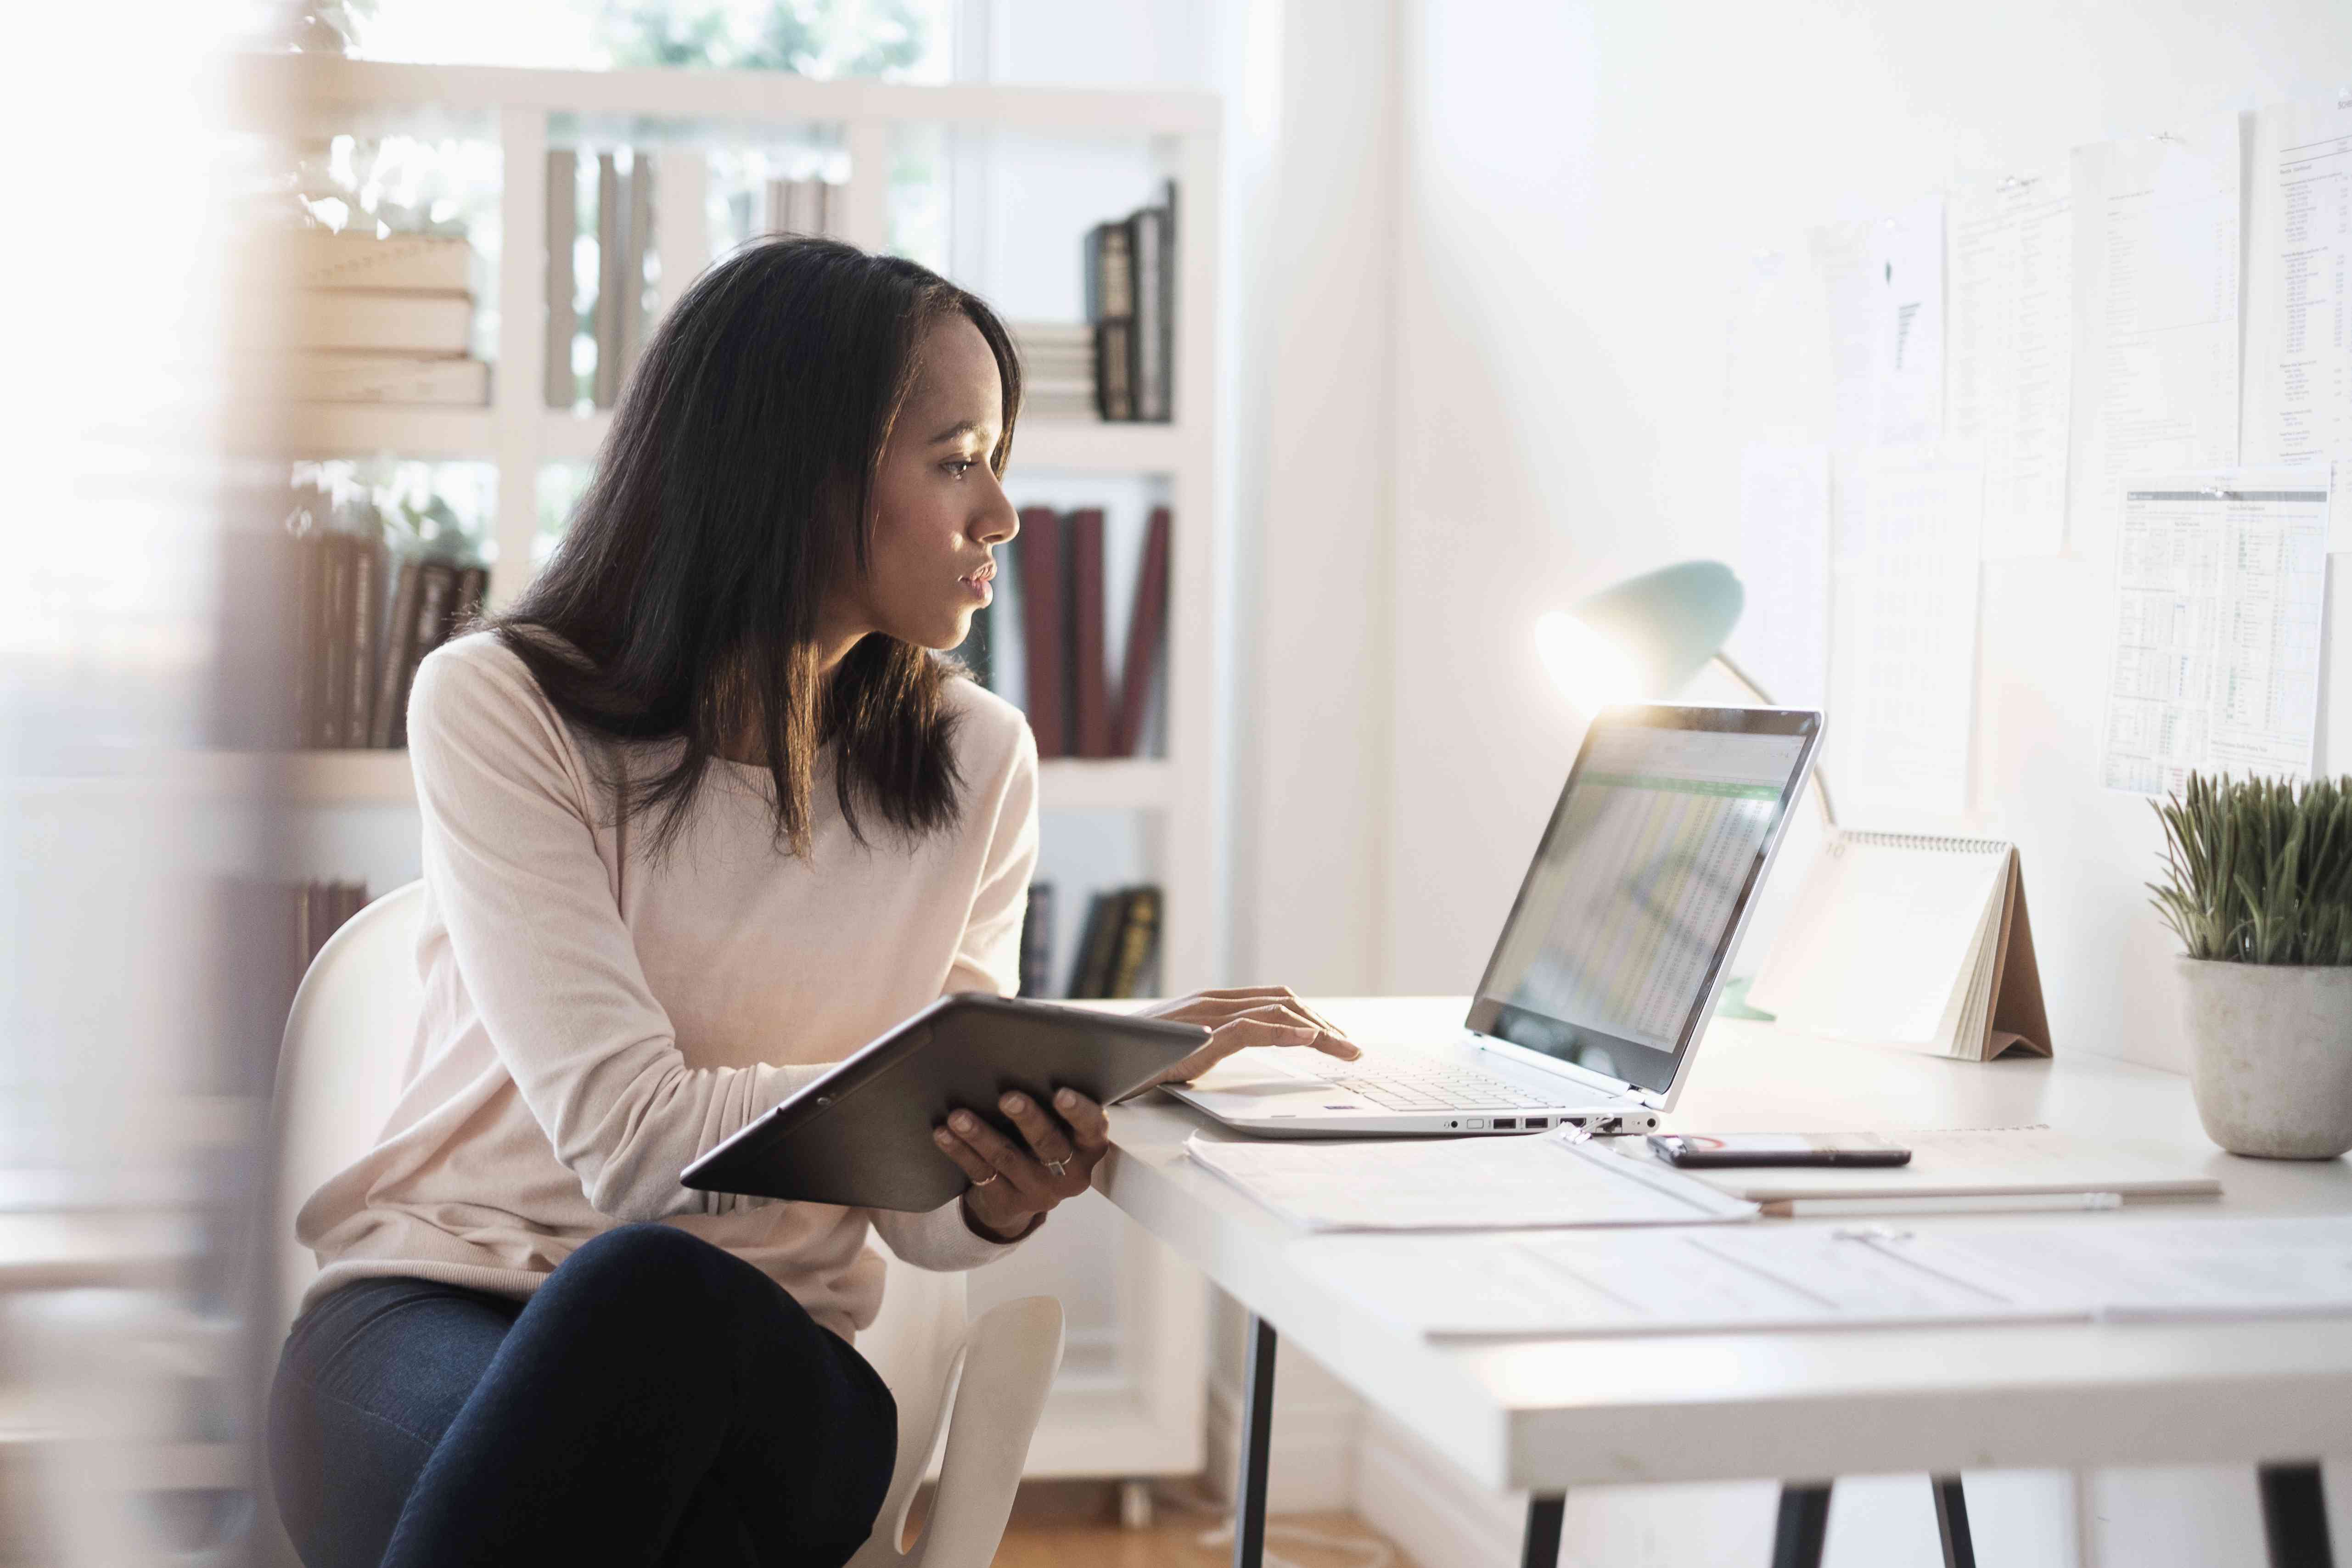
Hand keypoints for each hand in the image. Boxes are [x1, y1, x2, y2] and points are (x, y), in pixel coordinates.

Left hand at [934, 1087, 1109, 1241]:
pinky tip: (944, 1134)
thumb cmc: (1044, 1143)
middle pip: (1048, 1143)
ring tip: (959, 1116)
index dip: (1079, 1111)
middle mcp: (1070, 1174)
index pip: (1092, 1127)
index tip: (1061, 1094)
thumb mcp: (1062, 1129)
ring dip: (981, 1134)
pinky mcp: (1008, 1202)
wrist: (1023, 1196)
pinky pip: (981, 1173)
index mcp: (1089, 1148)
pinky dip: (960, 1151)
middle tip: (1008, 1098)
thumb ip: (1055, 1105)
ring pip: (1007, 1158)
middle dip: (1027, 1119)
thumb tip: (1028, 1060)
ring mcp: (1039, 1192)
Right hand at [1130, 987, 1360, 1091]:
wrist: (1090, 1059)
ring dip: (1319, 1031)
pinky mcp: (1198, 1035)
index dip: (1311, 1019)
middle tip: (1351, 1051)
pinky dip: (1286, 1033)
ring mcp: (1206, 1015)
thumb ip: (1208, 1044)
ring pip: (1277, 1012)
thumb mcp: (1181, 1049)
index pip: (1274, 1002)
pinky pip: (1251, 1028)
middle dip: (1325, 1025)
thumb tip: (1226, 1055)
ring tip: (1345, 1051)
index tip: (1336, 1042)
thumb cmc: (1131, 1058)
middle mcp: (1213, 1002)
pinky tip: (1310, 1042)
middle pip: (1285, 1003)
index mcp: (1212, 1004)